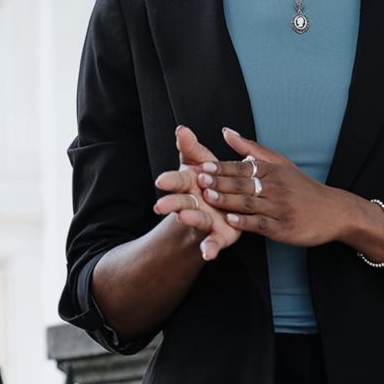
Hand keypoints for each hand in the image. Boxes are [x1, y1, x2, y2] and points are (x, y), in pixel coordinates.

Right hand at [153, 125, 240, 260]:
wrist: (222, 207)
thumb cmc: (209, 180)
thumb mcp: (200, 162)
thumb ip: (190, 147)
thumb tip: (181, 128)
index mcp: (189, 184)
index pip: (177, 181)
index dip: (170, 181)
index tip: (161, 180)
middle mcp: (193, 204)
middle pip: (181, 203)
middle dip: (172, 204)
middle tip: (161, 206)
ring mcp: (204, 221)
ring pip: (196, 220)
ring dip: (190, 220)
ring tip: (184, 218)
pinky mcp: (218, 235)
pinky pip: (213, 243)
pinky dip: (210, 249)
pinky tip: (208, 255)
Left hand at [198, 127, 352, 246]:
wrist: (332, 211)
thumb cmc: (300, 186)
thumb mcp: (280, 162)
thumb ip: (250, 148)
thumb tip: (225, 132)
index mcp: (273, 170)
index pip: (243, 167)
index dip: (222, 168)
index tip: (202, 167)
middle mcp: (276, 187)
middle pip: (243, 184)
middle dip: (220, 182)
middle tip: (200, 180)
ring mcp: (279, 208)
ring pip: (249, 203)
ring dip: (228, 201)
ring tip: (208, 198)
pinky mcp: (283, 228)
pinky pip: (260, 224)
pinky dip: (245, 222)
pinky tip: (230, 221)